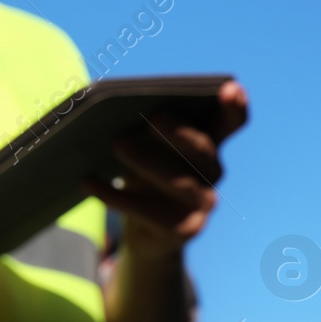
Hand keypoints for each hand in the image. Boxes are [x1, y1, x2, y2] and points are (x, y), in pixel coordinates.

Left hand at [87, 80, 249, 259]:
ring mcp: (201, 203)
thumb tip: (109, 109)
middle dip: (179, 132)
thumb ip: (140, 127)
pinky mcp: (182, 229)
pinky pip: (147, 210)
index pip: (231, 123)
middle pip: (202, 150)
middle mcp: (212, 173)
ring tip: (117, 142)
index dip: (234, 106)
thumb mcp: (146, 148)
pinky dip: (114, 194)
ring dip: (146, 159)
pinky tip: (87, 181)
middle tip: (153, 114)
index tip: (228, 87)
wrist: (147, 234)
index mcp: (207, 144)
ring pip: (179, 181)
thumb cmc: (144, 175)